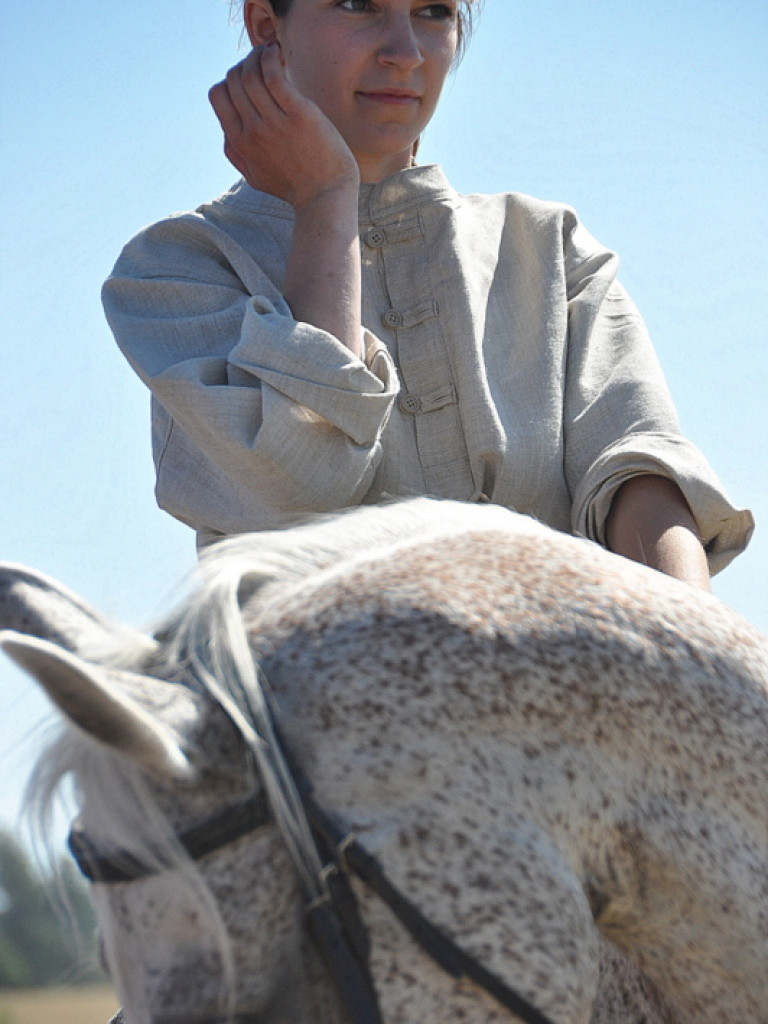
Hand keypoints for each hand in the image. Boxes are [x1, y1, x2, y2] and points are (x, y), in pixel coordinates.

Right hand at [209, 44, 359, 208]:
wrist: (325, 198)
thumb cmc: (294, 187)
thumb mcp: (255, 176)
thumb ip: (237, 155)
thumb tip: (227, 133)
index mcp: (239, 142)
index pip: (218, 95)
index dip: (230, 80)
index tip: (249, 78)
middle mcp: (252, 131)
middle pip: (234, 79)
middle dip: (246, 62)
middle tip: (263, 60)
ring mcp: (274, 123)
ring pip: (251, 72)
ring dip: (259, 55)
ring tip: (272, 53)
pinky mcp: (298, 115)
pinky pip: (273, 75)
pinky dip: (271, 57)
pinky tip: (278, 54)